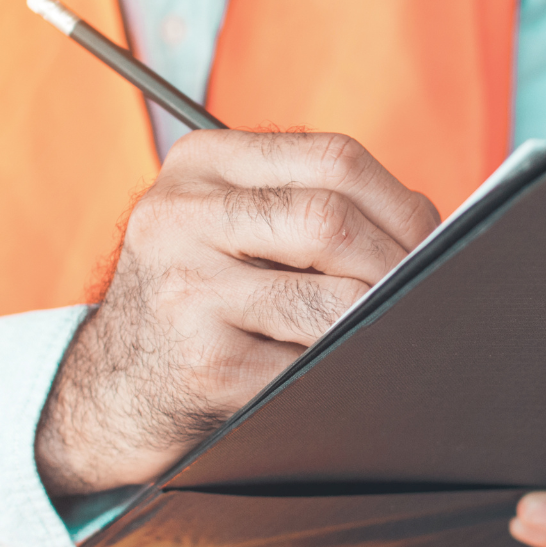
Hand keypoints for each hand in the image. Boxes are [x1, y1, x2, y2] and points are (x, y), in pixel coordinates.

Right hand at [36, 130, 439, 494]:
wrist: (113, 387)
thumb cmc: (197, 299)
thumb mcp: (226, 225)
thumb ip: (306, 204)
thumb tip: (432, 229)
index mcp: (199, 164)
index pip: (332, 158)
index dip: (402, 202)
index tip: (432, 240)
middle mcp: (179, 216)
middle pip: (331, 221)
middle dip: (398, 263)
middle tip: (425, 292)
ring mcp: (186, 290)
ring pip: (330, 300)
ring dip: (375, 320)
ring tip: (386, 330)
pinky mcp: (203, 363)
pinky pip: (309, 364)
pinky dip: (343, 369)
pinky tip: (341, 370)